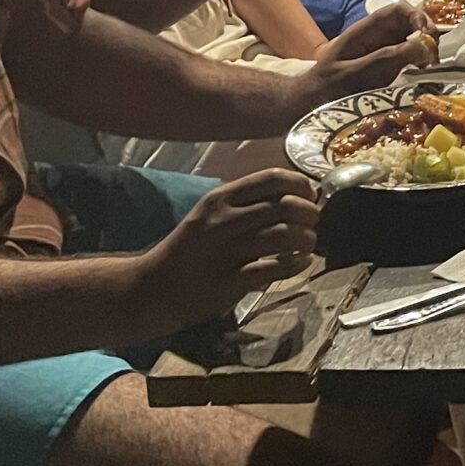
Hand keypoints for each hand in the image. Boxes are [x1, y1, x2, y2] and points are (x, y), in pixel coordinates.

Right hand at [137, 168, 321, 321]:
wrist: (152, 288)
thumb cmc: (190, 250)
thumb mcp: (210, 215)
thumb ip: (247, 204)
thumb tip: (297, 196)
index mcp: (220, 198)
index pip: (272, 178)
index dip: (301, 185)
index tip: (311, 196)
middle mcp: (224, 219)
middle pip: (286, 205)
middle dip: (310, 213)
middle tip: (312, 224)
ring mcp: (227, 250)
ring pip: (285, 234)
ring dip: (307, 239)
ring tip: (307, 245)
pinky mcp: (230, 280)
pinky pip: (275, 267)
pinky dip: (296, 263)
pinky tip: (299, 263)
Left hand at [291, 5, 436, 112]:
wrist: (309, 105)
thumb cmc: (327, 88)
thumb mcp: (356, 73)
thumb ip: (387, 58)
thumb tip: (424, 45)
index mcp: (366, 30)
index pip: (398, 10)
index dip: (417, 17)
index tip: (428, 36)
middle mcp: (377, 36)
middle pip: (410, 22)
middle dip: (427, 33)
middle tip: (435, 54)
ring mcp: (383, 50)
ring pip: (413, 38)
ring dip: (427, 47)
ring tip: (431, 64)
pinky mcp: (388, 66)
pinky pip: (410, 56)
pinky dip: (422, 59)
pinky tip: (424, 70)